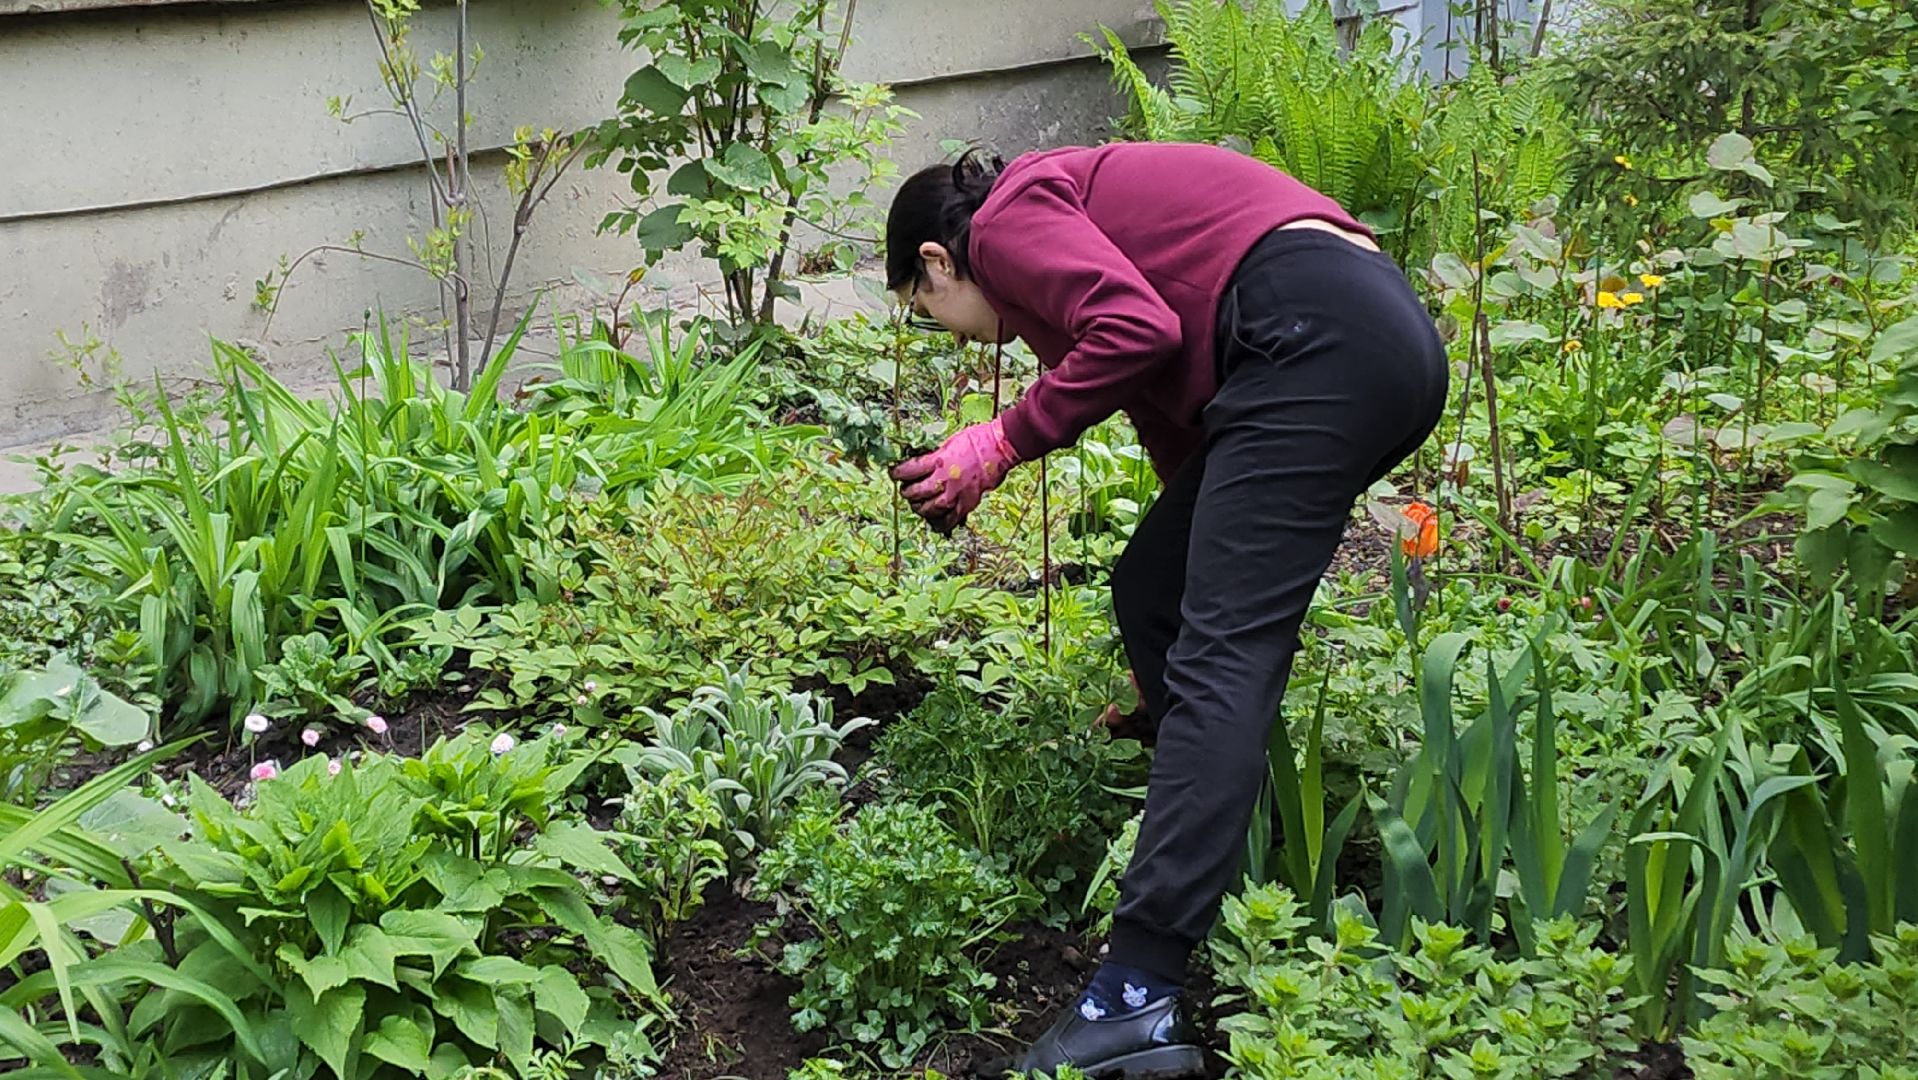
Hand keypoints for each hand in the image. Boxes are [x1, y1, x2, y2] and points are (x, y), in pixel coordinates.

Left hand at [890, 417, 1020, 533]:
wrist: (1001, 446)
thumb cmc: (977, 438)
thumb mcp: (949, 441)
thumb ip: (935, 454)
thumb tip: (921, 461)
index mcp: (939, 460)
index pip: (910, 470)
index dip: (898, 473)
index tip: (893, 473)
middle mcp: (945, 479)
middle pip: (918, 492)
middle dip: (908, 492)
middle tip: (906, 490)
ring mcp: (957, 493)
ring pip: (931, 508)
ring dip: (921, 508)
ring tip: (917, 505)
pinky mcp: (969, 502)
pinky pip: (952, 518)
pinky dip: (941, 523)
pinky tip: (934, 523)